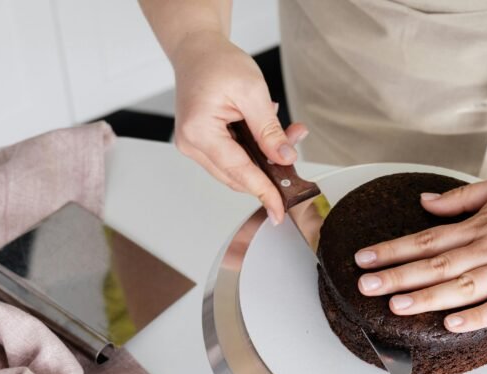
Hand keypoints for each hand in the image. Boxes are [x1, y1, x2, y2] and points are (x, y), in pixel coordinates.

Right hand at [171, 31, 306, 222]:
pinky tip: (264, 133)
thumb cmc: (218, 64)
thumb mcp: (253, 92)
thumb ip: (269, 130)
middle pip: (236, 176)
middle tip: (294, 154)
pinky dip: (252, 152)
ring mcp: (193, 146)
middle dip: (269, 171)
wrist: (197, 51)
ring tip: (285, 135)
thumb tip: (285, 158)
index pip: (238, 171)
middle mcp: (191, 144)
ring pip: (235, 170)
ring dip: (263, 160)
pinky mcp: (201, 144)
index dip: (263, 191)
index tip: (280, 209)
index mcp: (200, 131)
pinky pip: (230, 159)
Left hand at [353, 168, 486, 331]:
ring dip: (427, 296)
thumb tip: (424, 203)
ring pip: (464, 286)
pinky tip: (451, 323)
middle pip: (437, 265)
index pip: (427, 240)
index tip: (364, 259)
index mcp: (481, 225)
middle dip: (397, 275)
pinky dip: (477, 315)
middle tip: (363, 286)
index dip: (393, 250)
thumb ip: (461, 200)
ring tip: (395, 305)